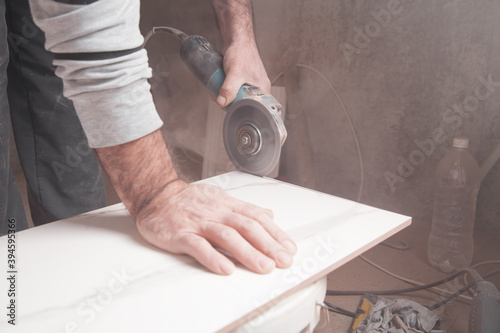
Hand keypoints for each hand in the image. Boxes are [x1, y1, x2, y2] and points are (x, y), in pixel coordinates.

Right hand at [134, 179, 296, 274]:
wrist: (156, 195)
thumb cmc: (189, 200)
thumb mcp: (221, 198)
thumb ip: (244, 209)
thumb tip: (268, 215)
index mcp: (227, 205)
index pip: (256, 217)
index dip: (275, 232)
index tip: (288, 248)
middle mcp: (216, 212)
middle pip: (247, 226)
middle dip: (268, 244)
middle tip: (282, 260)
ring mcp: (199, 223)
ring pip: (227, 236)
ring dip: (248, 252)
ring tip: (263, 267)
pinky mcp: (180, 234)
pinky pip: (198, 246)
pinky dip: (213, 257)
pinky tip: (226, 269)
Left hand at [216, 40, 270, 106]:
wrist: (236, 39)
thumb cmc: (242, 53)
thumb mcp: (235, 73)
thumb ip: (229, 88)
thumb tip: (222, 102)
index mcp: (262, 89)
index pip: (255, 107)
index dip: (242, 109)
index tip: (230, 109)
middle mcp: (257, 87)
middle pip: (244, 103)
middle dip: (230, 102)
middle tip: (221, 99)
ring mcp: (249, 83)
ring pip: (236, 96)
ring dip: (226, 96)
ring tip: (217, 92)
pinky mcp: (241, 79)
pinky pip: (233, 89)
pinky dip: (225, 89)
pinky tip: (218, 87)